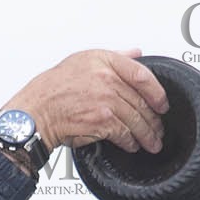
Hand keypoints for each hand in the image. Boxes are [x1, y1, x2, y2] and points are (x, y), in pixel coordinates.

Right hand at [4, 49, 168, 152]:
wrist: (37, 111)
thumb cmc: (54, 88)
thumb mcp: (83, 60)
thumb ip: (114, 57)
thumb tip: (135, 53)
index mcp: (105, 61)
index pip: (142, 74)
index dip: (158, 92)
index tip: (162, 103)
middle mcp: (107, 78)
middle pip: (142, 102)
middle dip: (154, 120)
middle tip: (158, 129)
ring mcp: (106, 100)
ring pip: (136, 120)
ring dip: (146, 135)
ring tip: (151, 142)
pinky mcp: (103, 121)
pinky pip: (124, 134)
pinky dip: (130, 142)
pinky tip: (132, 145)